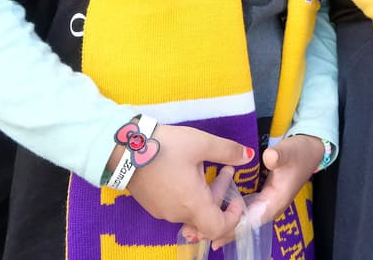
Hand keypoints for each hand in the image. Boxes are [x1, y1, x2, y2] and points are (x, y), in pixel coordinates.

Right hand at [122, 124, 253, 246]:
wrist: (123, 148)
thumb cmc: (165, 147)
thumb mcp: (201, 143)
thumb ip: (228, 151)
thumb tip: (249, 156)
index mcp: (192, 204)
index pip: (218, 229)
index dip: (234, 218)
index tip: (237, 198)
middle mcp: (177, 214)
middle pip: (206, 218)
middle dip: (220, 196)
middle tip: (225, 169)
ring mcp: (162, 211)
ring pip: (192, 211)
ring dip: (205, 194)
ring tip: (206, 166)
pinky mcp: (152, 205)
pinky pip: (177, 207)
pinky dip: (189, 195)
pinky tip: (186, 171)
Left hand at [185, 134, 323, 246]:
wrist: (310, 150)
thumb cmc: (299, 152)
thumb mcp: (289, 151)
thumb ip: (279, 155)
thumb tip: (268, 158)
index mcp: (275, 200)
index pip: (253, 219)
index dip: (233, 227)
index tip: (213, 232)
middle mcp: (269, 206)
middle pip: (244, 225)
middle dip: (221, 230)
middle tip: (196, 234)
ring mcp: (265, 203)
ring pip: (241, 221)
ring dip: (222, 225)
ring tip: (197, 230)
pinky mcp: (260, 199)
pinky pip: (242, 213)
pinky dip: (226, 216)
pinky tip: (211, 216)